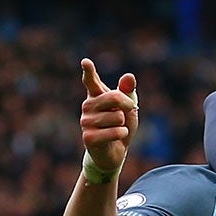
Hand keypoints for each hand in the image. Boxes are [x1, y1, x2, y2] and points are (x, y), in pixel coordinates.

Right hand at [79, 58, 137, 177]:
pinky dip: (121, 135)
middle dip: (127, 106)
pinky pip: (114, 132)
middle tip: (126, 114)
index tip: (86, 62)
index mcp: (96, 95)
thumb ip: (128, 92)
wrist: (115, 153)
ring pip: (116, 117)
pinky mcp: (88, 137)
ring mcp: (86, 121)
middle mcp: (88, 106)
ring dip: (123, 125)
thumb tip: (129, 77)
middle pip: (114, 97)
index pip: (91, 81)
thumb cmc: (121, 126)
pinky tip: (116, 138)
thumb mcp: (129, 108)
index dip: (89, 71)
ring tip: (115, 129)